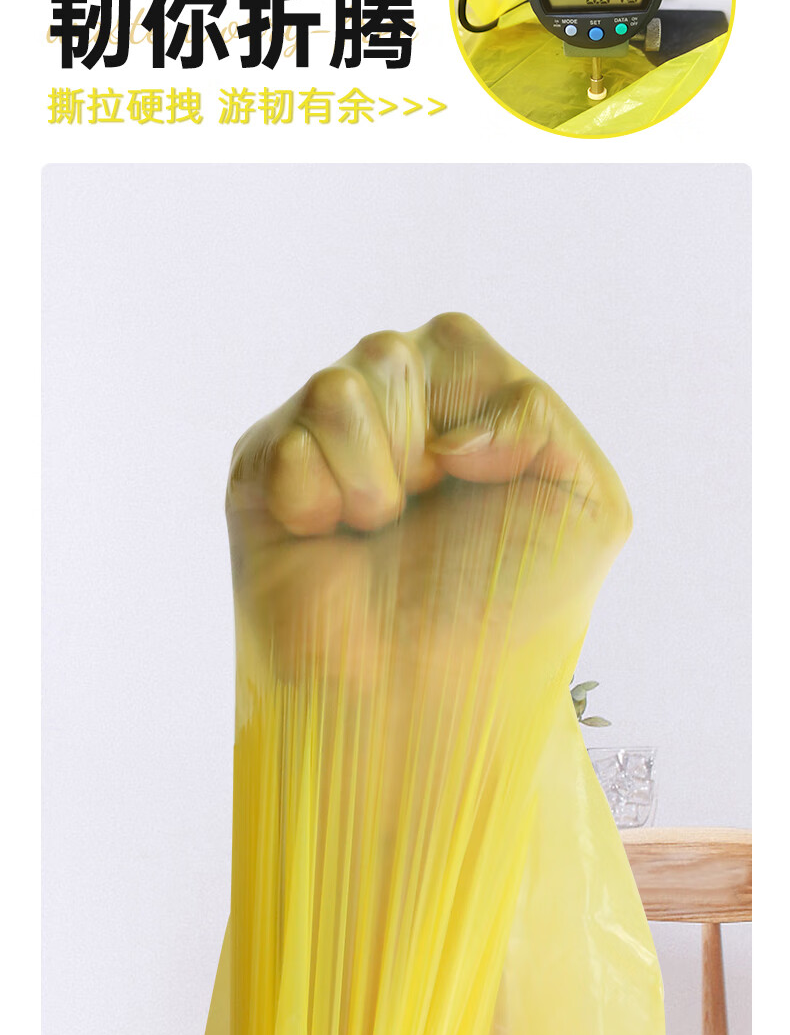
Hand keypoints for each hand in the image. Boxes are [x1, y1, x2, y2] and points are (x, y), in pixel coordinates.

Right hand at [226, 313, 630, 676]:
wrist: (430, 695)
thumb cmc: (506, 608)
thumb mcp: (588, 506)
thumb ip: (541, 416)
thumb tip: (444, 432)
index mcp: (459, 406)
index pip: (451, 339)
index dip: (470, 414)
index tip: (474, 486)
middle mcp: (385, 412)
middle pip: (390, 353)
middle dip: (418, 448)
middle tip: (417, 516)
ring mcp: (317, 440)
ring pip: (336, 388)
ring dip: (371, 477)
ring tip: (372, 532)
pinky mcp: (259, 478)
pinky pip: (285, 444)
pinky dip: (317, 502)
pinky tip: (324, 541)